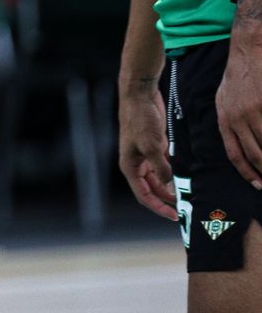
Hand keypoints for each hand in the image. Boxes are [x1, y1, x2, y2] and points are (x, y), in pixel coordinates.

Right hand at [117, 82, 176, 219]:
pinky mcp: (153, 146)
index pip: (143, 195)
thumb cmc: (140, 120)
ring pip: (157, 178)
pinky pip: (162, 166)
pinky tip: (182, 176)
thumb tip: (170, 186)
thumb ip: (161, 168)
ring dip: (168, 187)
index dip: (158, 207)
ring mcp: (144, 155)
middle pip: (150, 189)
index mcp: (129, 166)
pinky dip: (171, 173)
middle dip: (165, 199)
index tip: (174, 216)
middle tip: (182, 208)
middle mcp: (135, 163)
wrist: (139, 96)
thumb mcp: (152, 146)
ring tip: (184, 195)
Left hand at [217, 35, 261, 191]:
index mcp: (224, 117)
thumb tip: (236, 142)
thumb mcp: (223, 97)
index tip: (259, 185)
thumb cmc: (238, 74)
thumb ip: (228, 120)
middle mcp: (237, 117)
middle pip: (254, 154)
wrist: (249, 48)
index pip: (235, 153)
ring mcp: (254, 111)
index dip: (247, 172)